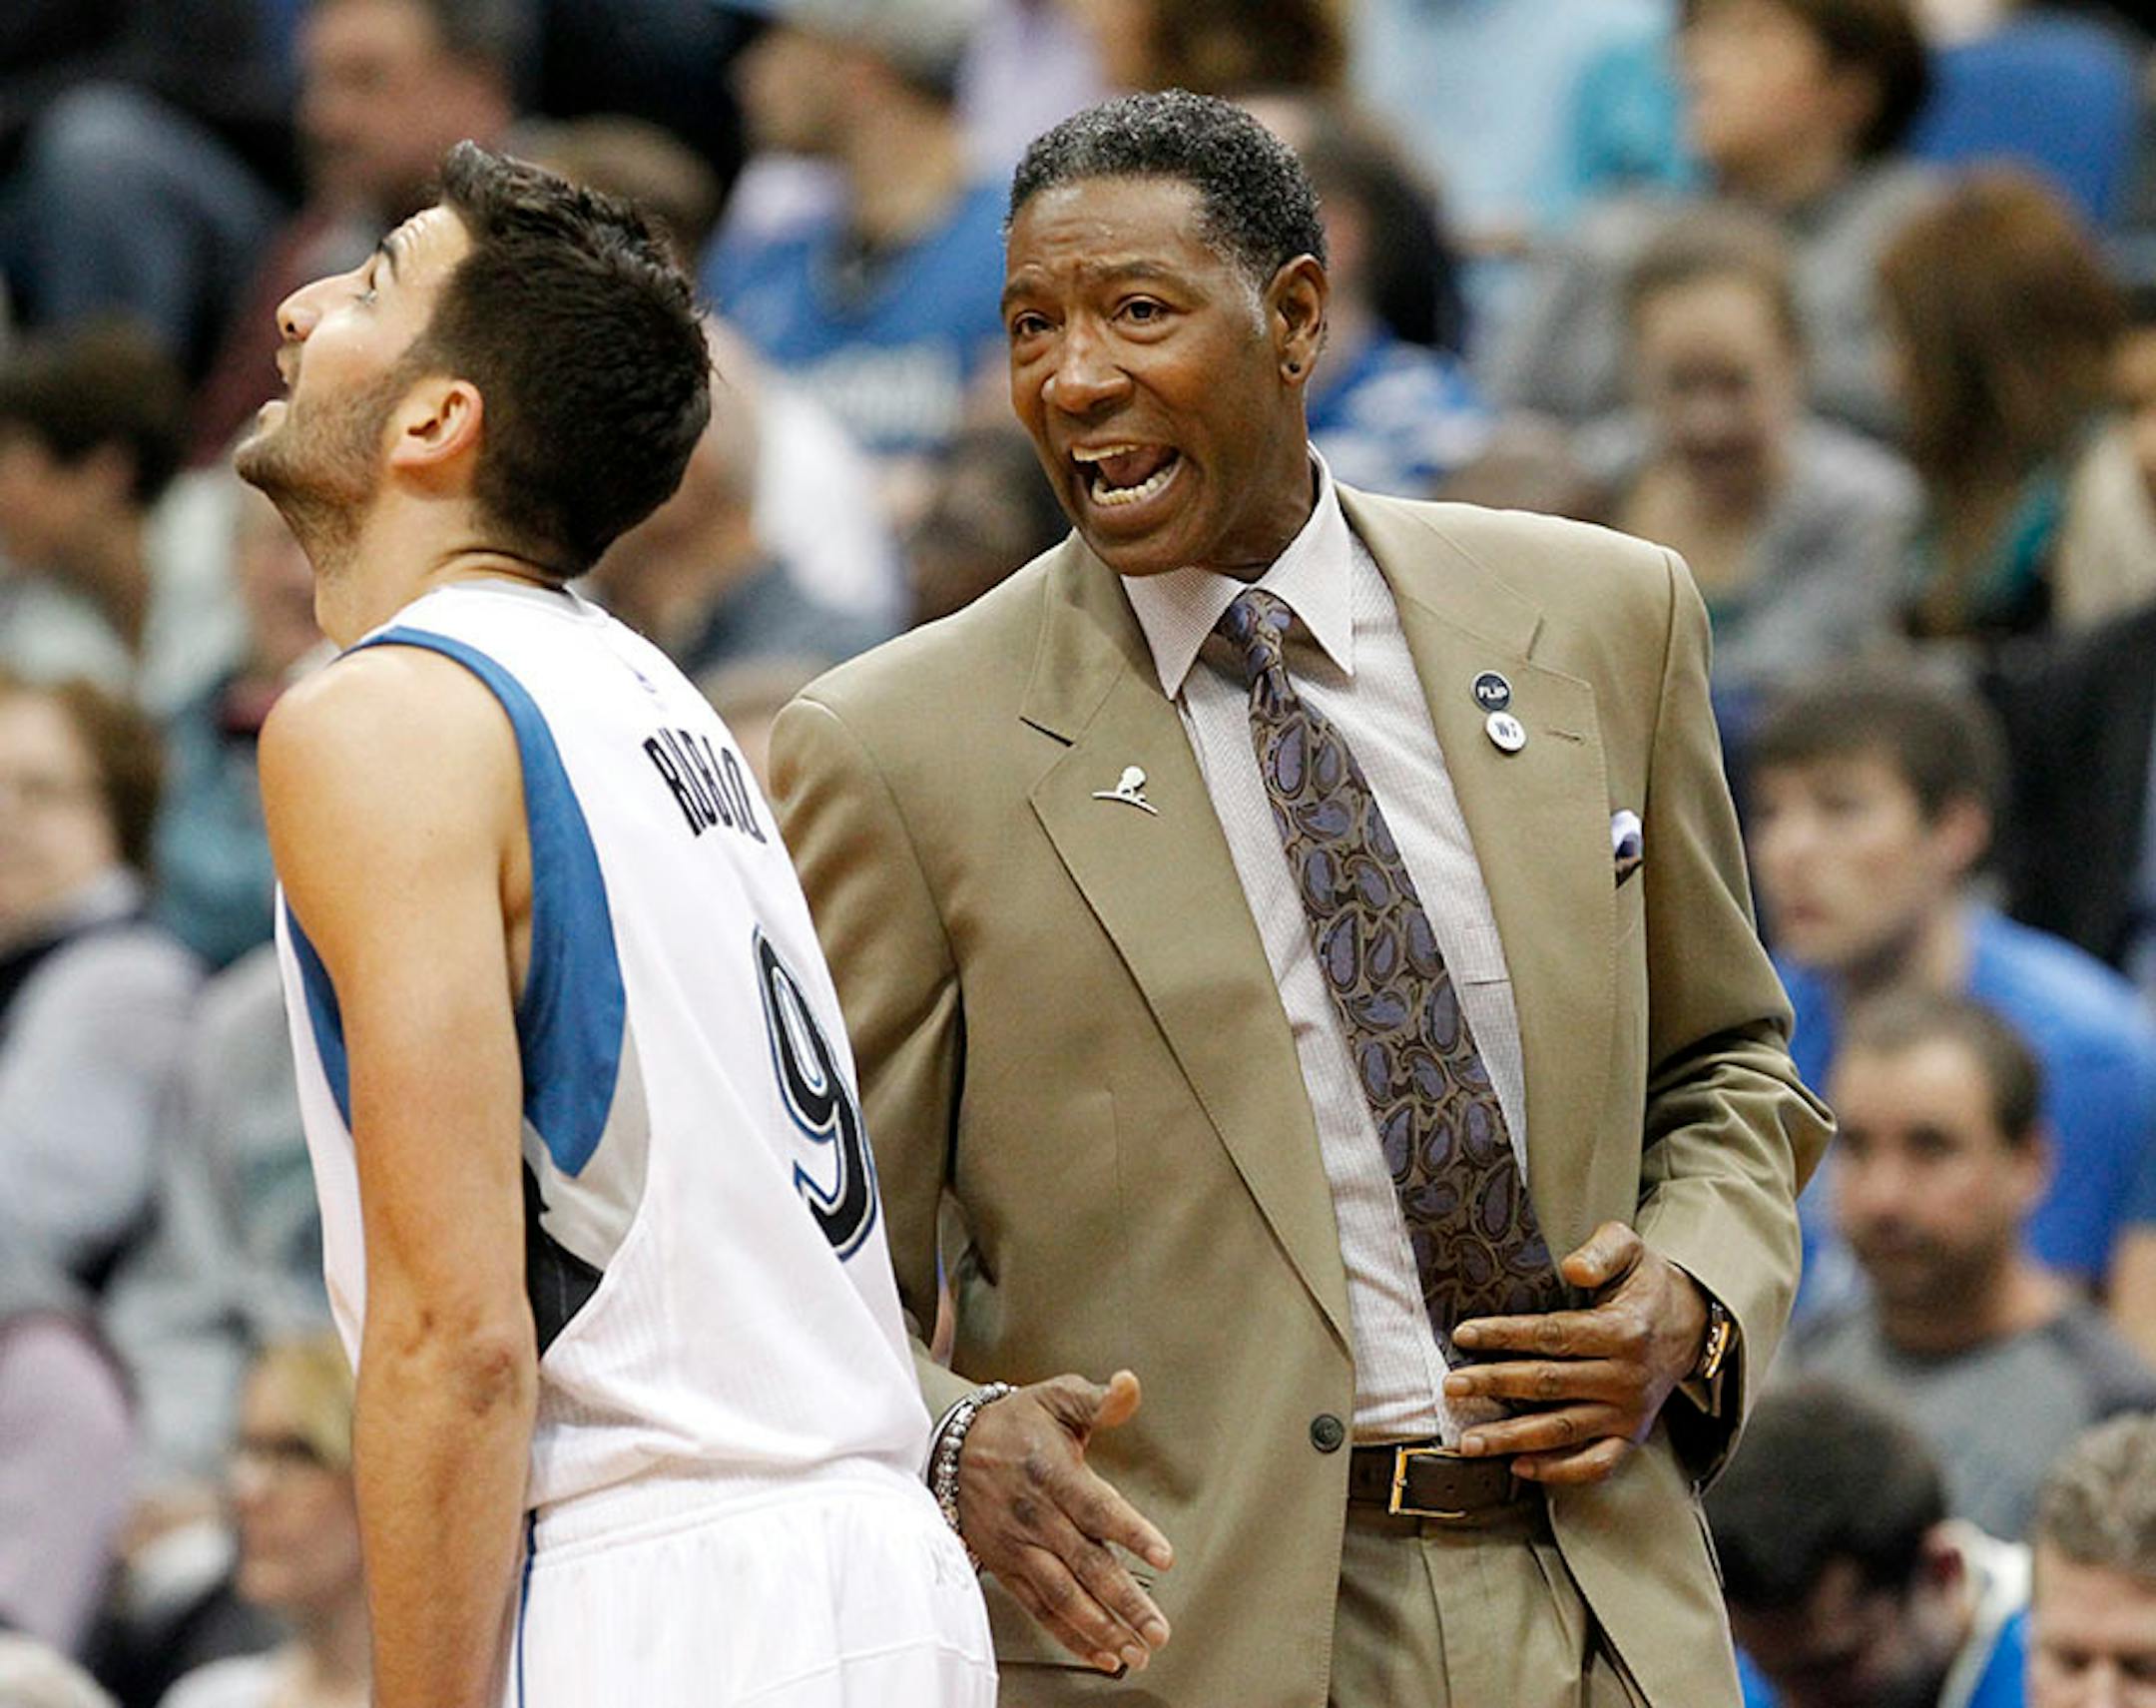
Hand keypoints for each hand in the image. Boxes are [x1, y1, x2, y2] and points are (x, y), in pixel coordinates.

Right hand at [956, 1369, 1174, 1674]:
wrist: (952, 1445)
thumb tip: (1129, 1385)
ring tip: (1134, 1650)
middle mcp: (1035, 1515)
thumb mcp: (1056, 1397)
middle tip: (1158, 1628)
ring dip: (1100, 1626)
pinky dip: (1069, 1634)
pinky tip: (1100, 1652)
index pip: (1097, 1508)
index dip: (1131, 1533)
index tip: (1164, 1557)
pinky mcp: (1006, 1566)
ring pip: (1062, 1594)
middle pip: (1084, 1563)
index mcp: (1052, 1472)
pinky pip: (1039, 1607)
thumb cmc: (1014, 1422)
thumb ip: (1098, 1400)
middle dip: (1124, 1600)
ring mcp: (1019, 1545)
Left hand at [1441, 1222, 1708, 1485]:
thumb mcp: (1631, 1250)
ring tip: (1470, 1441)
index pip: (1553, 1335)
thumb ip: (1603, 1251)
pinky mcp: (1631, 1437)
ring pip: (1564, 1430)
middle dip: (1495, 1385)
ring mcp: (1629, 1413)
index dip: (1506, 1335)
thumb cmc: (1646, 1285)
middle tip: (1452, 1386)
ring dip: (1513, 1439)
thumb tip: (1572, 1267)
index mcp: (1623, 1331)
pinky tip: (1520, 1467)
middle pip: (1550, 1384)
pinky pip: (1595, 1464)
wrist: (1692, 1324)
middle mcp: (1626, 1377)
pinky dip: (1558, 1471)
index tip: (1464, 1335)